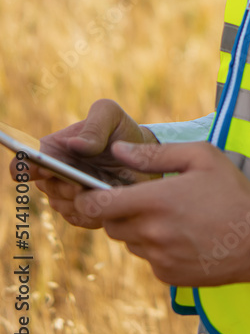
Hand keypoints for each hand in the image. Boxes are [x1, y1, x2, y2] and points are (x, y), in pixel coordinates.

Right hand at [17, 99, 159, 229]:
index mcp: (52, 149)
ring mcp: (67, 196)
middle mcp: (53, 175)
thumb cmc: (119, 130)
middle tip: (80, 183)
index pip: (22, 164)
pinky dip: (95, 210)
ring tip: (99, 190)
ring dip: (81, 199)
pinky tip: (108, 198)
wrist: (143, 154)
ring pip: (64, 206)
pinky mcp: (84, 213)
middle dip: (64, 185)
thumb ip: (94, 126)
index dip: (26, 168)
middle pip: (47, 188)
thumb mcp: (110, 115)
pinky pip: (82, 218)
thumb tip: (75, 145)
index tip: (43, 167)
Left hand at [72, 140, 249, 285]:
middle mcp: (151, 234)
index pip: (97, 205)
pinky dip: (156, 246)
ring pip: (129, 242)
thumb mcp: (200, 157)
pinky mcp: (168, 275)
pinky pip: (148, 258)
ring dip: (138, 228)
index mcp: (154, 201)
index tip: (90, 190)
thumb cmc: (232, 190)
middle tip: (142, 197)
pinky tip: (182, 233)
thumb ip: (154, 153)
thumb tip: (117, 150)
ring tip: (169, 214)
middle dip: (117, 210)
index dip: (86, 197)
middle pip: (110, 224)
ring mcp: (158, 258)